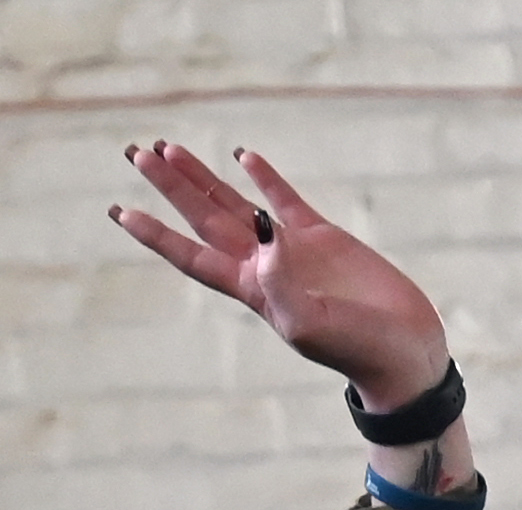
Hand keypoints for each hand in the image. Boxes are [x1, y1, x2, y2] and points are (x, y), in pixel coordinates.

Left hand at [111, 142, 450, 405]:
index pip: (191, 255)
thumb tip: (261, 233)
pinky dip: (263, 176)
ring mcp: (290, 249)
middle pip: (202, 217)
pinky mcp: (322, 236)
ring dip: (201, 176)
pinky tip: (241, 155)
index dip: (155, 233)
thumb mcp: (309, 324)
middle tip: (135, 153)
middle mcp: (262, 266)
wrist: (401, 348)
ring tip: (169, 148)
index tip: (120, 211)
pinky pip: (284, 198)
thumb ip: (280, 282)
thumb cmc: (355, 347)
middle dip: (169, 186)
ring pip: (233, 201)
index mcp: (251, 290)